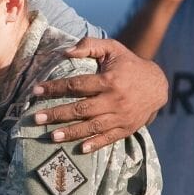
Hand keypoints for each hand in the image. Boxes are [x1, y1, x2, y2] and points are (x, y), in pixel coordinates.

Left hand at [31, 37, 166, 151]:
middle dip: (57, 114)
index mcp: (109, 80)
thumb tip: (66, 52)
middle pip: (81, 109)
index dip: (55, 88)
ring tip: (52, 136)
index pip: (77, 85)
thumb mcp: (112, 48)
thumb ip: (89, 45)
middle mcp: (115, 100)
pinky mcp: (127, 128)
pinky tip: (80, 149)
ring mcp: (121, 116)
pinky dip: (95, 144)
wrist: (157, 85)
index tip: (36, 90)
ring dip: (71, 133)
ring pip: (93, 127)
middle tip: (36, 118)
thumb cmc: (128, 64)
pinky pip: (109, 138)